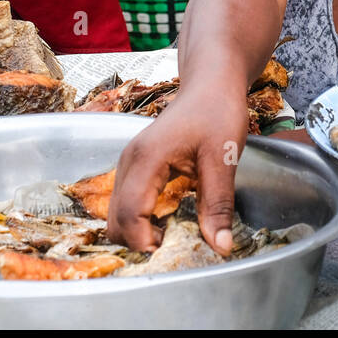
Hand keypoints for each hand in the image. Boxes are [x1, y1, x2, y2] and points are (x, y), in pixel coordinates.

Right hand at [108, 91, 247, 252]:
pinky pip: (127, 201)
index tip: (167, 255)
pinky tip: (168, 220)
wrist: (211, 82)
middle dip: (137, 241)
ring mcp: (130, 163)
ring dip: (138, 231)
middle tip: (171, 249)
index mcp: (146, 158)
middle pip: (115, 218)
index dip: (143, 241)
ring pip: (117, 212)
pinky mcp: (136, 166)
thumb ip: (217, 204)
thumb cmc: (216, 110)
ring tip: (170, 237)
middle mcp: (130, 161)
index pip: (129, 212)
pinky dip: (141, 218)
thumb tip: (220, 246)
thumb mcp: (222, 158)